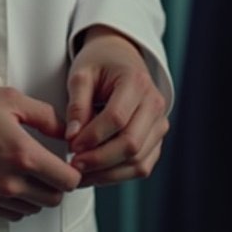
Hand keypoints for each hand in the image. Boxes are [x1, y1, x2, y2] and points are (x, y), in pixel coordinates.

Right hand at [0, 85, 80, 220]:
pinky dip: (17, 202)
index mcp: (23, 154)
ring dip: (37, 193)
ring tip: (26, 172)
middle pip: (54, 199)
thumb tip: (67, 132)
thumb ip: (46, 116)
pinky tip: (10, 181)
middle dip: (56, 183)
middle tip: (48, 166)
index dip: (73, 171)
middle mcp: (10, 181)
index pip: (68, 181)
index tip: (66, 162)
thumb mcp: (11, 99)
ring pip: (34, 209)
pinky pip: (12, 215)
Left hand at [65, 26, 168, 184]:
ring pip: (138, 161)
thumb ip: (76, 104)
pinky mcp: (156, 139)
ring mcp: (160, 123)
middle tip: (74, 165)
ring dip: (108, 173)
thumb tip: (73, 137)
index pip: (117, 118)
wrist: (120, 56)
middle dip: (99, 160)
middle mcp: (154, 104)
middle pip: (131, 144)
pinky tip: (96, 173)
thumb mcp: (81, 74)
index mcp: (136, 81)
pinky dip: (119, 174)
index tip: (71, 145)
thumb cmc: (99, 63)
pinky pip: (142, 166)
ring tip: (81, 173)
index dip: (93, 136)